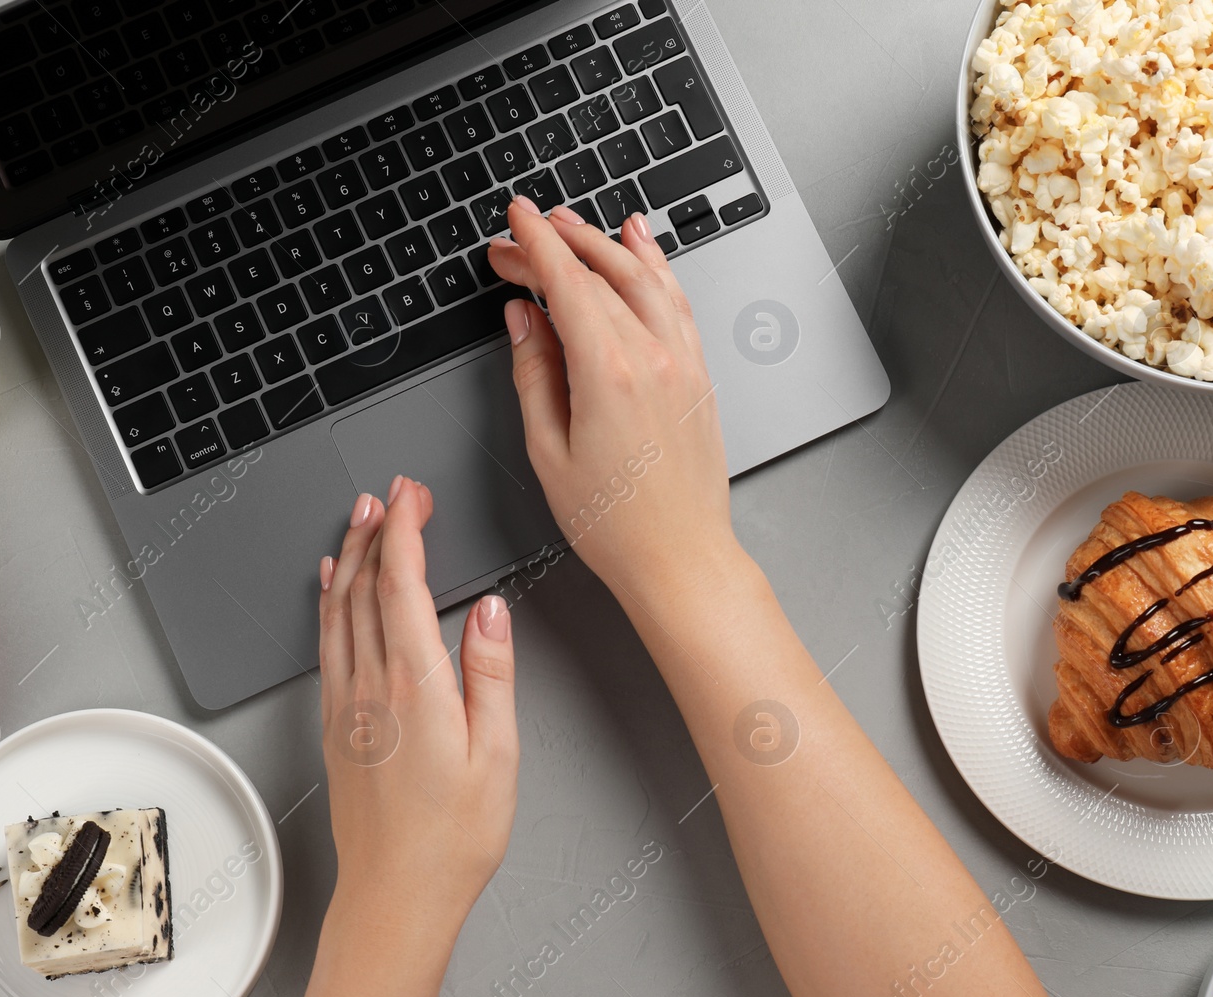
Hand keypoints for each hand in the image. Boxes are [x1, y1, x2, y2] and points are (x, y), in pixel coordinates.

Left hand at [316, 476, 518, 939]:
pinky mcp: (334, 724)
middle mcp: (371, 688)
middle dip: (376, 530)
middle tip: (392, 493)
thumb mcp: (498, 754)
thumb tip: (491, 613)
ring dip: (347, 556)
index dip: (404, 530)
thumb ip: (492, 674)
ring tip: (359, 518)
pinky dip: (327, 602)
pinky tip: (329, 587)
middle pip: (363, 587)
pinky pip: (325, 643)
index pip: (401, 585)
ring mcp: (346, 704)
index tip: (411, 495)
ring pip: (337, 610)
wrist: (397, 895)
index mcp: (416, 687)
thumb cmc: (453, 838)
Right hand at [487, 199, 739, 604]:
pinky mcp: (697, 375)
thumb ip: (533, 374)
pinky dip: (656, 266)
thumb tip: (522, 321)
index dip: (535, 244)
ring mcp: (682, 362)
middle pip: (599, 275)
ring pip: (644, 277)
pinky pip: (676, 301)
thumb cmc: (616, 523)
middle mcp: (652, 357)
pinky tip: (642, 248)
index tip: (514, 221)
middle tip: (522, 235)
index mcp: (608, 372)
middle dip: (556, 244)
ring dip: (606, 243)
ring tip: (575, 222)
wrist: (680, 558)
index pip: (566, 282)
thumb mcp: (549, 451)